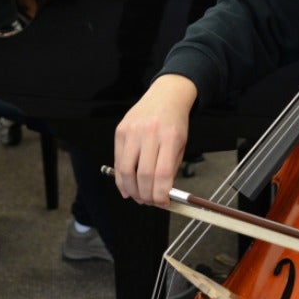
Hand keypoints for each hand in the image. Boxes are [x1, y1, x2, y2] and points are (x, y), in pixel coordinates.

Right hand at [113, 74, 196, 205]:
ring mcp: (132, 131)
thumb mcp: (181, 144)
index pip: (162, 174)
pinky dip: (120, 178)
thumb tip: (161, 194)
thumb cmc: (175, 122)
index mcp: (170, 137)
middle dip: (146, 195)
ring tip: (138, 197)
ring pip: (126, 170)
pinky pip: (117, 160)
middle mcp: (150, 133)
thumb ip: (171, 168)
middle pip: (143, 175)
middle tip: (149, 202)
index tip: (163, 203)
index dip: (161, 194)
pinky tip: (126, 187)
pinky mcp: (120, 131)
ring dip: (131, 190)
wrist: (165, 95)